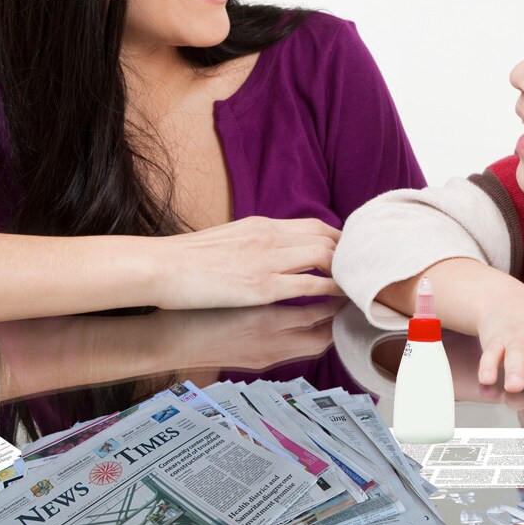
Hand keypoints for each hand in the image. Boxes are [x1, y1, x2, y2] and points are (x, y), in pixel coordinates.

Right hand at [157, 217, 341, 308]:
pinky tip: (338, 300)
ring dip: (344, 272)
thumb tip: (271, 247)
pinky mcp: (260, 287)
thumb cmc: (187, 259)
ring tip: (357, 286)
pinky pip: (307, 287)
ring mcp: (267, 261)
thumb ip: (254, 242)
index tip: (349, 253)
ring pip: (323, 259)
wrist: (160, 267)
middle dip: (348, 254)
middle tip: (362, 270)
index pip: (313, 225)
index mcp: (261, 224)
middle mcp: (270, 237)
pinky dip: (328, 291)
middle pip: (326, 238)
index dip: (337, 239)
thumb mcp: (228, 238)